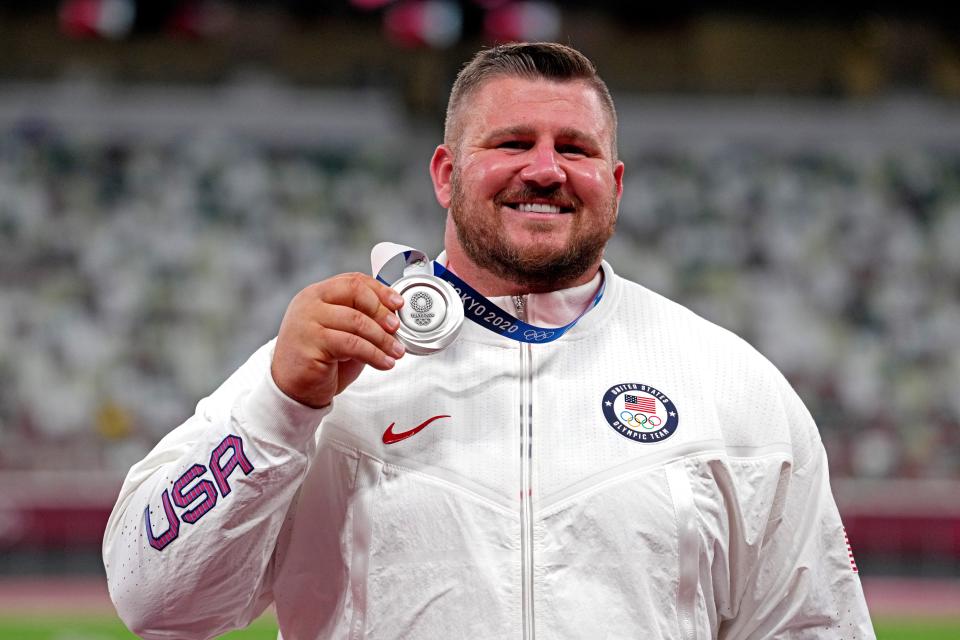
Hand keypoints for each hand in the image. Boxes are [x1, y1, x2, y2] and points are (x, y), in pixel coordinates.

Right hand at [271, 273, 404, 408]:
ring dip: (383, 338)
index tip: (398, 303)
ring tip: (396, 352)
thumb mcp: (343, 333)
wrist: (293, 390)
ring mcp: (307, 320)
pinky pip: (352, 344)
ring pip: (357, 320)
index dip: (379, 290)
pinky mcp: (311, 342)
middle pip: (355, 292)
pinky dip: (374, 354)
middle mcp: (309, 302)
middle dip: (382, 311)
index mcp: (317, 294)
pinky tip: (384, 362)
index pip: (352, 280)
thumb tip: (394, 318)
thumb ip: (361, 320)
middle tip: (397, 328)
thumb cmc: (319, 361)